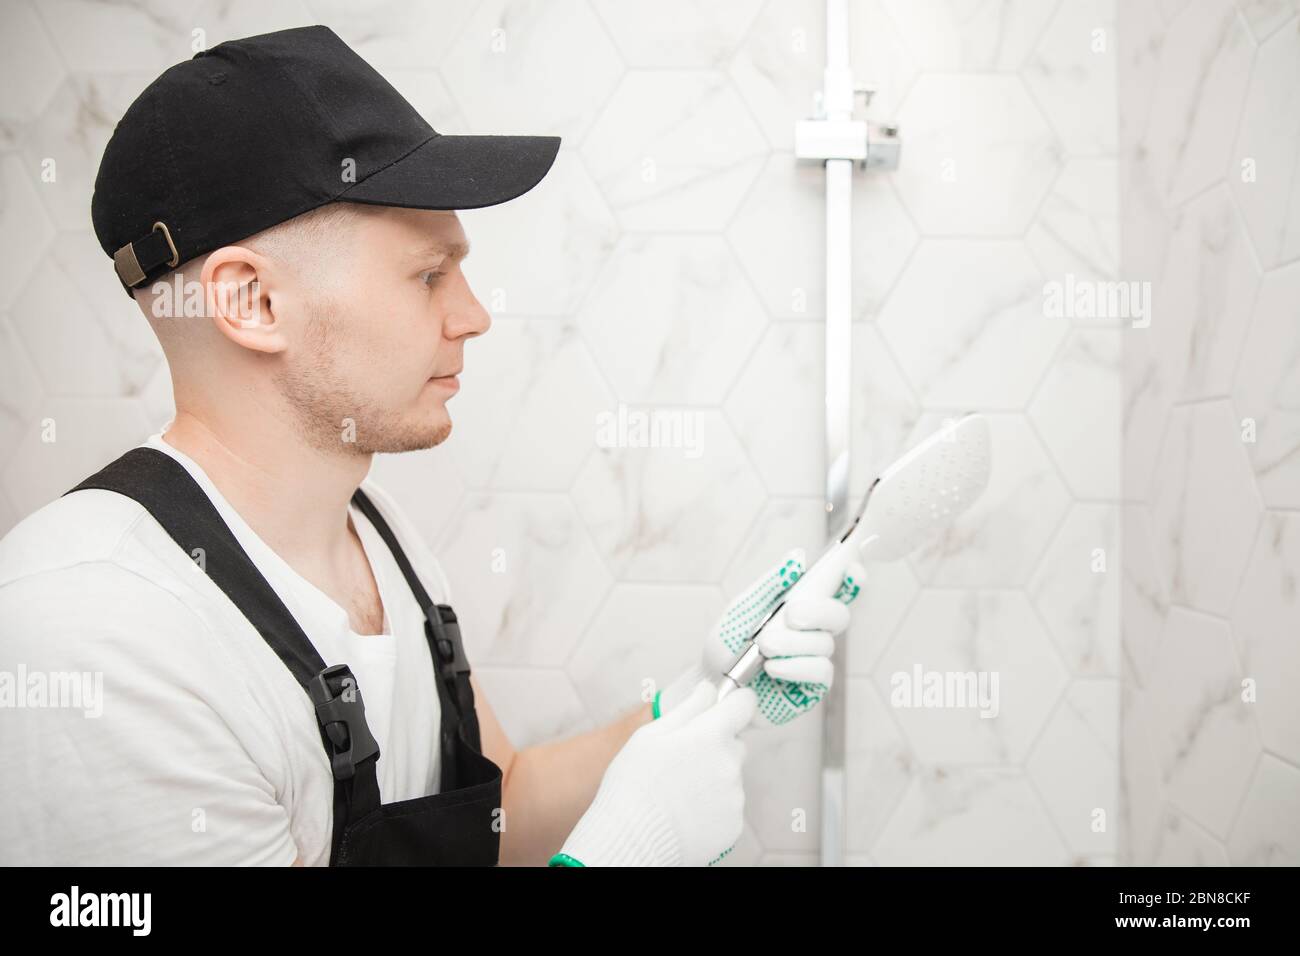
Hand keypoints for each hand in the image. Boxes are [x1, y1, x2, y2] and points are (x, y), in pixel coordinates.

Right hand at [554, 681, 755, 865]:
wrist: (631, 840)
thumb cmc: (633, 785)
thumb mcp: (649, 735)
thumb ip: (687, 709)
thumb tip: (708, 690)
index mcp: (711, 735)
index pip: (744, 705)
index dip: (734, 704)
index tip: (722, 710)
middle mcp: (730, 764)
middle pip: (734, 744)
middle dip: (715, 746)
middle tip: (682, 761)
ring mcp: (734, 797)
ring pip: (730, 776)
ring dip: (712, 778)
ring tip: (678, 793)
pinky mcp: (733, 825)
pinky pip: (728, 806)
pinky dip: (713, 807)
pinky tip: (685, 813)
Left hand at [657, 548, 864, 725]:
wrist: (712, 683)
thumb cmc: (728, 643)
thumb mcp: (744, 607)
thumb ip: (771, 584)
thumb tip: (798, 557)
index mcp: (800, 607)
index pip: (836, 590)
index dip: (852, 579)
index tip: (853, 569)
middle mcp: (813, 632)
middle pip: (839, 615)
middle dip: (818, 612)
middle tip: (790, 615)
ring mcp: (815, 659)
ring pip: (825, 644)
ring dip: (792, 643)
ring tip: (763, 646)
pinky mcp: (812, 687)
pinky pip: (820, 671)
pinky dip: (795, 666)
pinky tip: (772, 667)